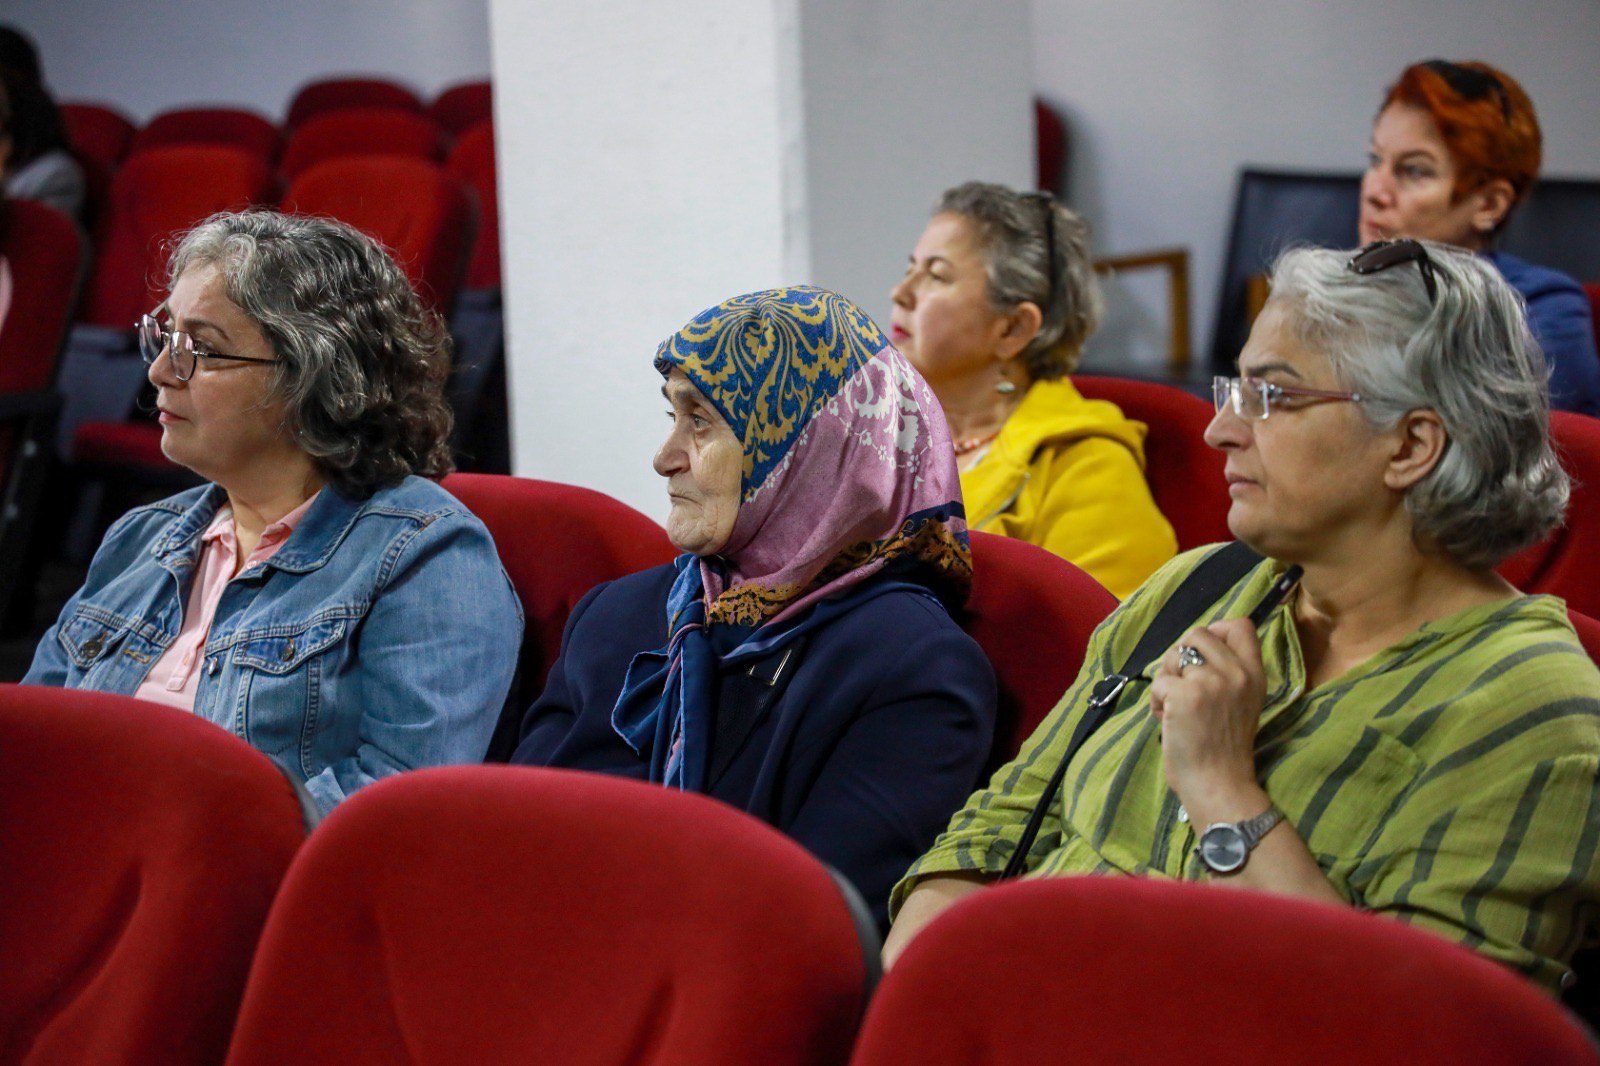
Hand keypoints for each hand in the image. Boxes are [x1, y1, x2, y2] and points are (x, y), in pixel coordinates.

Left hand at [1147, 618, 1266, 813]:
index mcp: (1254, 674)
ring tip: (1174, 706)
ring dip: (1166, 678)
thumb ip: (1228, 673)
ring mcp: (1211, 682)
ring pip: (1173, 655)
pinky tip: (1166, 720)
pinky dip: (1155, 701)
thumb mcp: (1242, 702)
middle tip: (1182, 685)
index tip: (1203, 656)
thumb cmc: (1223, 748)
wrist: (1218, 783)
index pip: (1240, 625)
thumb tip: (1194, 647)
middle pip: (1197, 633)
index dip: (1216, 631)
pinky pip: (1158, 681)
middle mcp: (1237, 673)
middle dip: (1180, 656)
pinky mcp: (1185, 694)